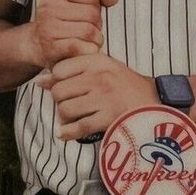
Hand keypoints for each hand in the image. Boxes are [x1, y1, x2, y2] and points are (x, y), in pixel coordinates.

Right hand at [30, 0, 117, 68]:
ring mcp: (48, 28)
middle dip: (97, 24)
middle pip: (92, 14)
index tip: (87, 14)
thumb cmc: (61, 21)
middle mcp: (48, 8)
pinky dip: (90, 51)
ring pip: (90, 32)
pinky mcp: (51, 49)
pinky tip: (85, 50)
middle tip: (90, 31)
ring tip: (89, 41)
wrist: (36, 44)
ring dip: (96, 39)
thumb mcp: (74, 1)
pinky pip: (82, 48)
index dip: (97, 6)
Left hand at [38, 54, 157, 140]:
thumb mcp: (103, 69)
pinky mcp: (108, 118)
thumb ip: (73, 71)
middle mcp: (100, 77)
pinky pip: (78, 127)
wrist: (155, 103)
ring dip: (64, 118)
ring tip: (72, 118)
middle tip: (68, 105)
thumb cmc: (125, 86)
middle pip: (59, 91)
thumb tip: (40, 82)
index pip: (60, 69)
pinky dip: (68, 133)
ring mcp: (104, 97)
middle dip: (59, 102)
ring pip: (65, 109)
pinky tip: (66, 133)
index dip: (57, 81)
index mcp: (98, 61)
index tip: (65, 88)